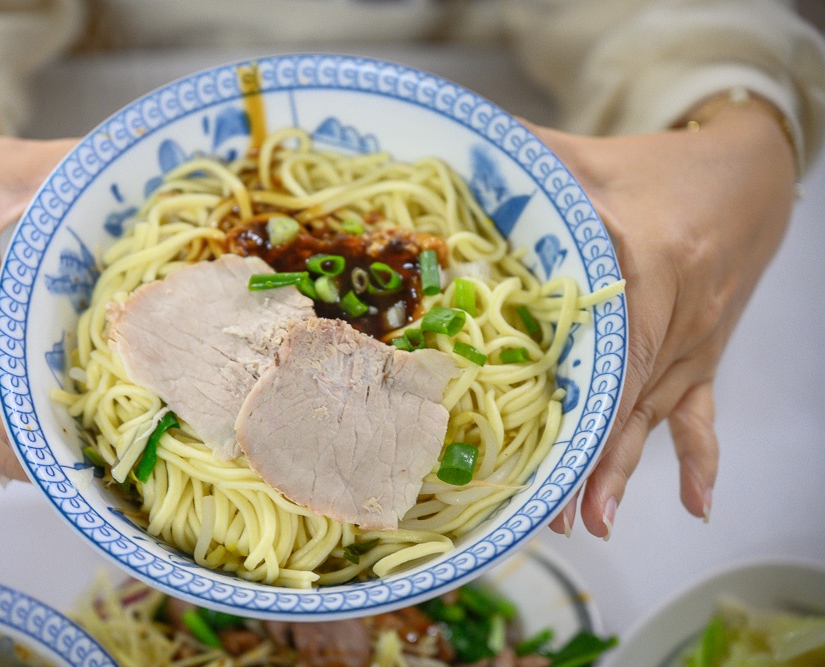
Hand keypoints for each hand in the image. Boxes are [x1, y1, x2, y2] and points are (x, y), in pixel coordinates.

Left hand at [526, 103, 795, 537]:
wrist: (752, 173)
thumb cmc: (662, 167)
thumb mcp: (592, 157)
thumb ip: (528, 157)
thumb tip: (461, 148)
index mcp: (651, 268)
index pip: (615, 351)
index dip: (585, 406)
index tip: (552, 451)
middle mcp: (677, 318)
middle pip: (627, 400)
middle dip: (589, 459)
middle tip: (552, 512)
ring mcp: (693, 344)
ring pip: (654, 417)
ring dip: (623, 471)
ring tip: (594, 522)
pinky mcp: (702, 355)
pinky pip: (703, 415)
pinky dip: (700, 461)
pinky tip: (695, 505)